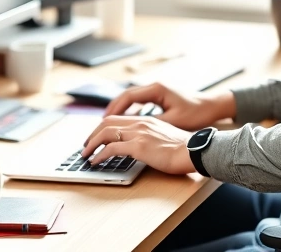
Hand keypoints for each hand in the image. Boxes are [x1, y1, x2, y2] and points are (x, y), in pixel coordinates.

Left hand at [81, 116, 195, 174]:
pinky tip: (96, 162)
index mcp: (146, 120)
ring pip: (106, 133)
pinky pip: (112, 148)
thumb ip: (151, 136)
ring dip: (92, 144)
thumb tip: (141, 146)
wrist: (194, 150)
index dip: (102, 127)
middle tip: (86, 146)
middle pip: (107, 123)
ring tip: (86, 155)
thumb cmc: (184, 148)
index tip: (96, 137)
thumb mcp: (164, 136)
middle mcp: (140, 123)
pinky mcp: (139, 146)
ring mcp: (139, 133)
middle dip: (92, 134)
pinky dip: (100, 155)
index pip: (117, 118)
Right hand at [105, 82, 234, 130]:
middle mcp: (154, 87)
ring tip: (106, 126)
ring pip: (130, 99)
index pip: (127, 96)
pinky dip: (128, 112)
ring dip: (118, 111)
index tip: (103, 121)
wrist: (211, 106)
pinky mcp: (159, 97)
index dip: (114, 109)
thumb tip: (133, 129)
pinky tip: (123, 124)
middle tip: (99, 125)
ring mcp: (156, 91)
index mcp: (156, 89)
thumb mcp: (173, 120)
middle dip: (111, 110)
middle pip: (125, 96)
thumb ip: (153, 123)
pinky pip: (138, 103)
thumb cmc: (196, 113)